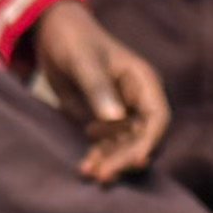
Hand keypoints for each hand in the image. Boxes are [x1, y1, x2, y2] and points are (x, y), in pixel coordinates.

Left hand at [22, 0, 173, 182]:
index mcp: (144, 82)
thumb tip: (115, 118)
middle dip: (126, 159)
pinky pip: (108, 147)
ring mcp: (123, 114)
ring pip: (126, 147)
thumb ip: (98, 87)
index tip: (136, 161)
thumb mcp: (83, 61)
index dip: (151, 141)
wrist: (53, 35)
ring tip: (91, 175)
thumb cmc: (73, 40)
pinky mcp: (105, 123)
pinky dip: (99, 158)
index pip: (158, 117)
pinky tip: (84, 169)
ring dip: (111, 163)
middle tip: (104, 176)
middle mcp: (138, 101)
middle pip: (143, 139)